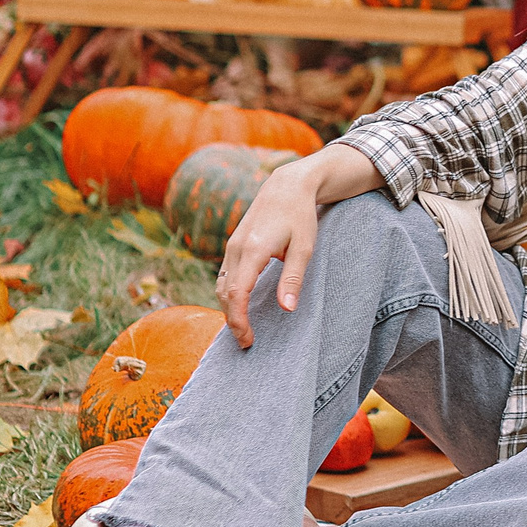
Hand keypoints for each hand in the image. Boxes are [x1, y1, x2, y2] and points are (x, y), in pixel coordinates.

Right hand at [216, 145, 384, 345]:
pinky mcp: (234, 244)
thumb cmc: (300, 216)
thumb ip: (293, 279)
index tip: (247, 339)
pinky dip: (229, 294)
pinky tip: (240, 305)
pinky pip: (225, 275)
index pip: (237, 294)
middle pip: (225, 293)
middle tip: (247, 341)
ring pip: (222, 285)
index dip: (239, 320)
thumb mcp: (304, 248)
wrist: (287, 185)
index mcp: (253, 250)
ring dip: (228, 308)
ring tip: (243, 328)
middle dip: (232, 320)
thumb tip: (287, 310)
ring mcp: (232, 245)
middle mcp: (236, 248)